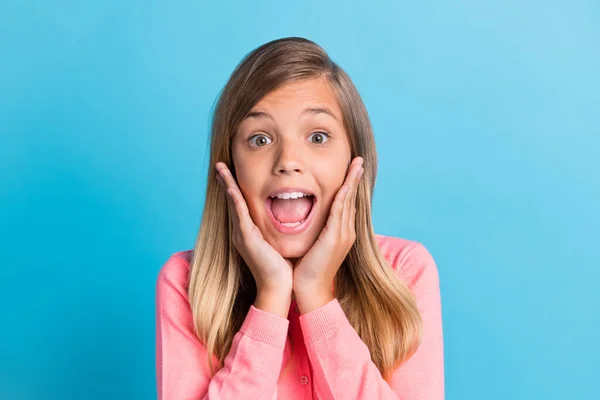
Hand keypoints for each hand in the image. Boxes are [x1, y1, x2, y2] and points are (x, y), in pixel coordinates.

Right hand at [215, 162, 293, 295]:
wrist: (278, 288)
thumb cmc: (281, 268)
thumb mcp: (275, 243)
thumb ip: (274, 231)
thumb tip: (284, 219)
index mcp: (248, 232)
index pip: (239, 205)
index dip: (234, 188)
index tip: (230, 173)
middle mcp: (241, 232)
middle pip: (232, 201)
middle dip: (226, 182)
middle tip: (220, 165)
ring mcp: (242, 235)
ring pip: (233, 204)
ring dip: (226, 185)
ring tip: (220, 169)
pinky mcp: (247, 239)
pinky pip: (240, 215)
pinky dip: (235, 200)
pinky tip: (231, 189)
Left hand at [293, 157, 363, 311]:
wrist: (309, 289)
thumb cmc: (306, 269)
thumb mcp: (313, 244)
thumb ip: (314, 230)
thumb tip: (307, 218)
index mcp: (341, 233)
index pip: (346, 203)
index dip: (349, 185)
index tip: (351, 169)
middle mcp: (346, 231)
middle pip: (351, 199)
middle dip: (355, 178)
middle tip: (358, 160)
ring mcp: (343, 235)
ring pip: (348, 202)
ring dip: (352, 182)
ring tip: (356, 165)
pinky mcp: (335, 238)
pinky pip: (340, 212)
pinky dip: (343, 196)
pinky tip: (345, 184)